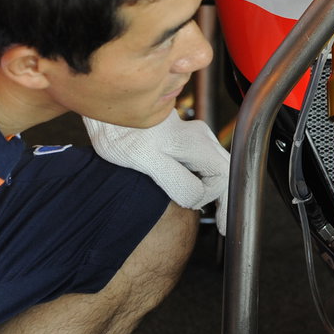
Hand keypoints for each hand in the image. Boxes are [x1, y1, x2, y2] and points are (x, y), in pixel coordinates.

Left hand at [84, 110, 230, 231]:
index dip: (219, 200)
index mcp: (195, 144)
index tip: (216, 222)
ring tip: (211, 213)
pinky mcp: (181, 138)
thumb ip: (177, 181)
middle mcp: (200, 138)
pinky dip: (203, 181)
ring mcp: (192, 136)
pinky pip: (202, 162)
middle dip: (226, 198)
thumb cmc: (120, 132)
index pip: (223, 177)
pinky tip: (193, 192)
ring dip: (214, 190)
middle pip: (226, 171)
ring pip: (215, 167)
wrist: (107, 107)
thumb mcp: (146, 161)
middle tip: (222, 225)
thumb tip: (197, 199)